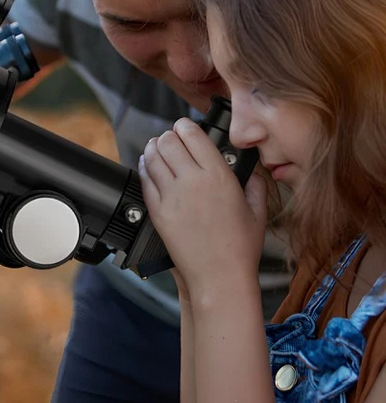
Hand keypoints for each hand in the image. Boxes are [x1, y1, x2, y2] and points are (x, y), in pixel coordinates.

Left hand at [138, 118, 267, 295]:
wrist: (219, 277)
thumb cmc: (240, 248)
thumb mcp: (258, 211)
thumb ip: (255, 184)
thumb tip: (251, 168)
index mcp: (220, 176)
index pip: (193, 135)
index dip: (185, 126)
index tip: (184, 127)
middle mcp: (194, 181)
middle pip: (168, 141)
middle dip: (167, 136)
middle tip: (169, 138)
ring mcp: (172, 196)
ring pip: (153, 157)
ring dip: (152, 147)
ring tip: (155, 147)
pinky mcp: (157, 211)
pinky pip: (145, 179)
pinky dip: (144, 167)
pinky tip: (147, 165)